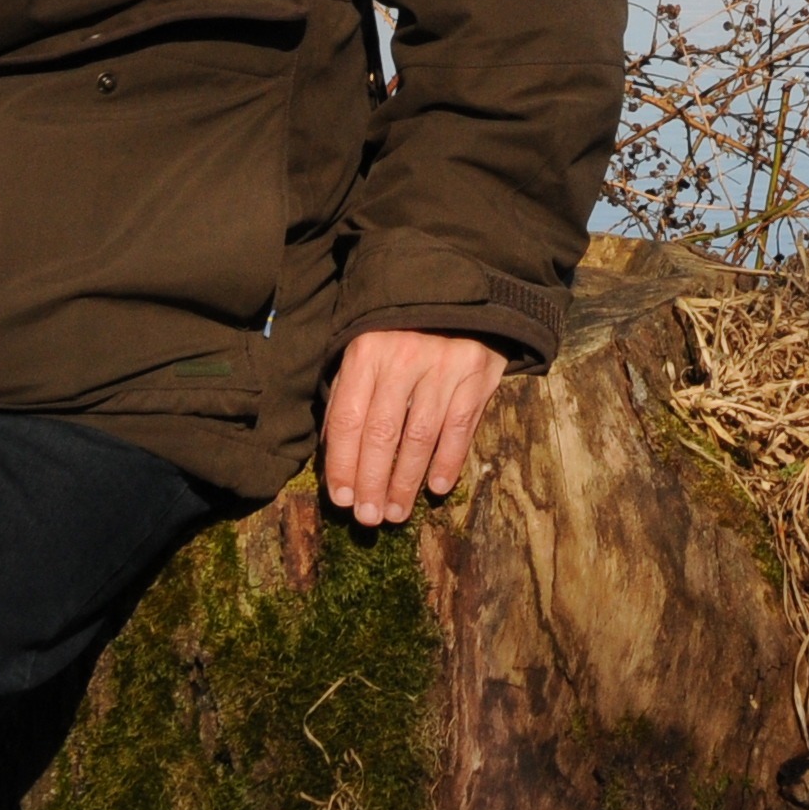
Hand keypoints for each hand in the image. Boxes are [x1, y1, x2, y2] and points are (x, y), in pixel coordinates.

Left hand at [321, 330, 507, 526]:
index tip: (340, 498)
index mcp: (366, 351)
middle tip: (368, 518)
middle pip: (382, 433)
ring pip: (419, 437)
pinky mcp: (476, 374)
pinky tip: (436, 488)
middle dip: (372, 481)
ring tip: (396, 512)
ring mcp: (441, 367)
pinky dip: (448, 462)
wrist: (454, 291)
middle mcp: (401, 358)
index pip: (349, 417)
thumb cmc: (399, 328)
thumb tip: (333, 449)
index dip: (343, 462)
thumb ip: (348, 391)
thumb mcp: (365, 346)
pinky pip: (460, 428)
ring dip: (406, 481)